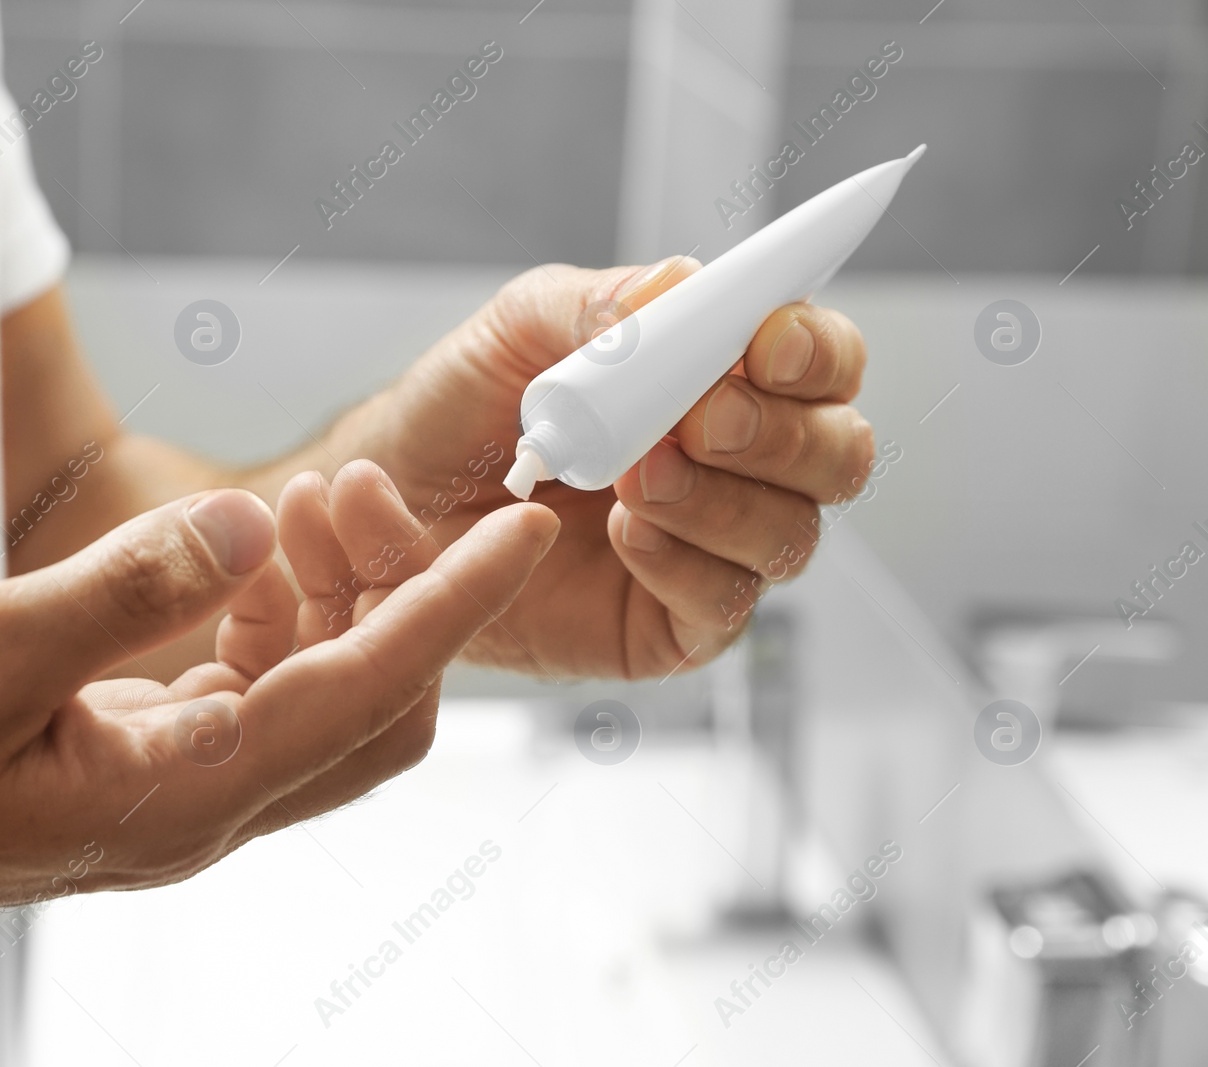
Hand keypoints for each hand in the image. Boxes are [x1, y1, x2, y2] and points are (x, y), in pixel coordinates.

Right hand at [0, 471, 556, 1048]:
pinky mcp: (140, 769)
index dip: (455, 605)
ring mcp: (172, 795)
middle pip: (370, 708)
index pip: (367, 691)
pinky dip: (273, 621)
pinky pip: (253, 696)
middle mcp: (199, 809)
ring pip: (318, 699)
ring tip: (299, 506)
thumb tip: (255, 527)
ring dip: (333, 601)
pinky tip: (239, 562)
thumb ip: (129, 591)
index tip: (526, 531)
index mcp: (179, 794)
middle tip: (359, 486)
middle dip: (396, 592)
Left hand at [364, 256, 874, 678]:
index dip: (817, 351)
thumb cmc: (463, 407)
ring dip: (724, 500)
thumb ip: (602, 306)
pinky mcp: (671, 624)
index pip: (822, 362)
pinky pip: (724, 604)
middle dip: (781, 434)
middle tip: (700, 419)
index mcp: (721, 378)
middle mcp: (737, 465)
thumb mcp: (520, 329)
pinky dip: (684, 564)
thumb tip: (682, 287)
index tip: (766, 344)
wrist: (392, 496)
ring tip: (637, 476)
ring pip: (791, 534)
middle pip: (836, 454)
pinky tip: (624, 533)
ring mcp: (711, 547)